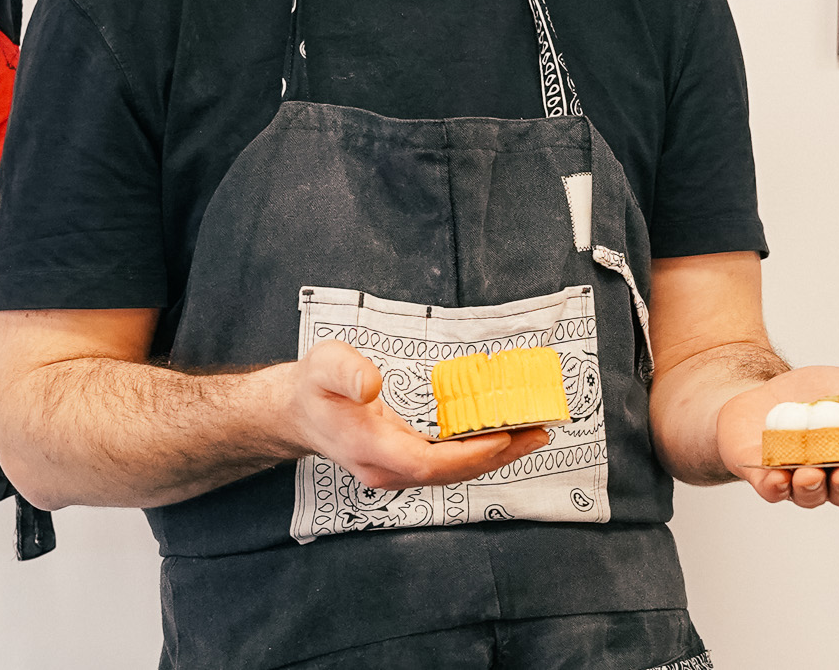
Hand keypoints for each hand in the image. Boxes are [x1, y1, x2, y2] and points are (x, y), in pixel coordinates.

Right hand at [286, 340, 548, 490]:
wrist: (299, 412)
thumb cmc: (314, 388)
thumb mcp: (324, 366)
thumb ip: (346, 373)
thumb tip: (371, 385)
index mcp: (369, 448)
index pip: (427, 463)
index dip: (468, 455)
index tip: (503, 438)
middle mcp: (387, 468)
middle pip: (450, 473)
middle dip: (497, 456)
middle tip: (538, 432)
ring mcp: (397, 470)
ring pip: (453, 472)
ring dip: (495, 456)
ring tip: (534, 433)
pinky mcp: (406, 462)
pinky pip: (448, 463)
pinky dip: (479, 451)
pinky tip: (505, 435)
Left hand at [716, 365, 838, 508]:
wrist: (763, 386)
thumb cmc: (823, 396)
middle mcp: (835, 478)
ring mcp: (797, 478)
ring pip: (811, 495)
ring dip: (814, 488)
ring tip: (812, 473)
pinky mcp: (762, 473)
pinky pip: (769, 489)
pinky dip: (773, 485)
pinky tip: (775, 477)